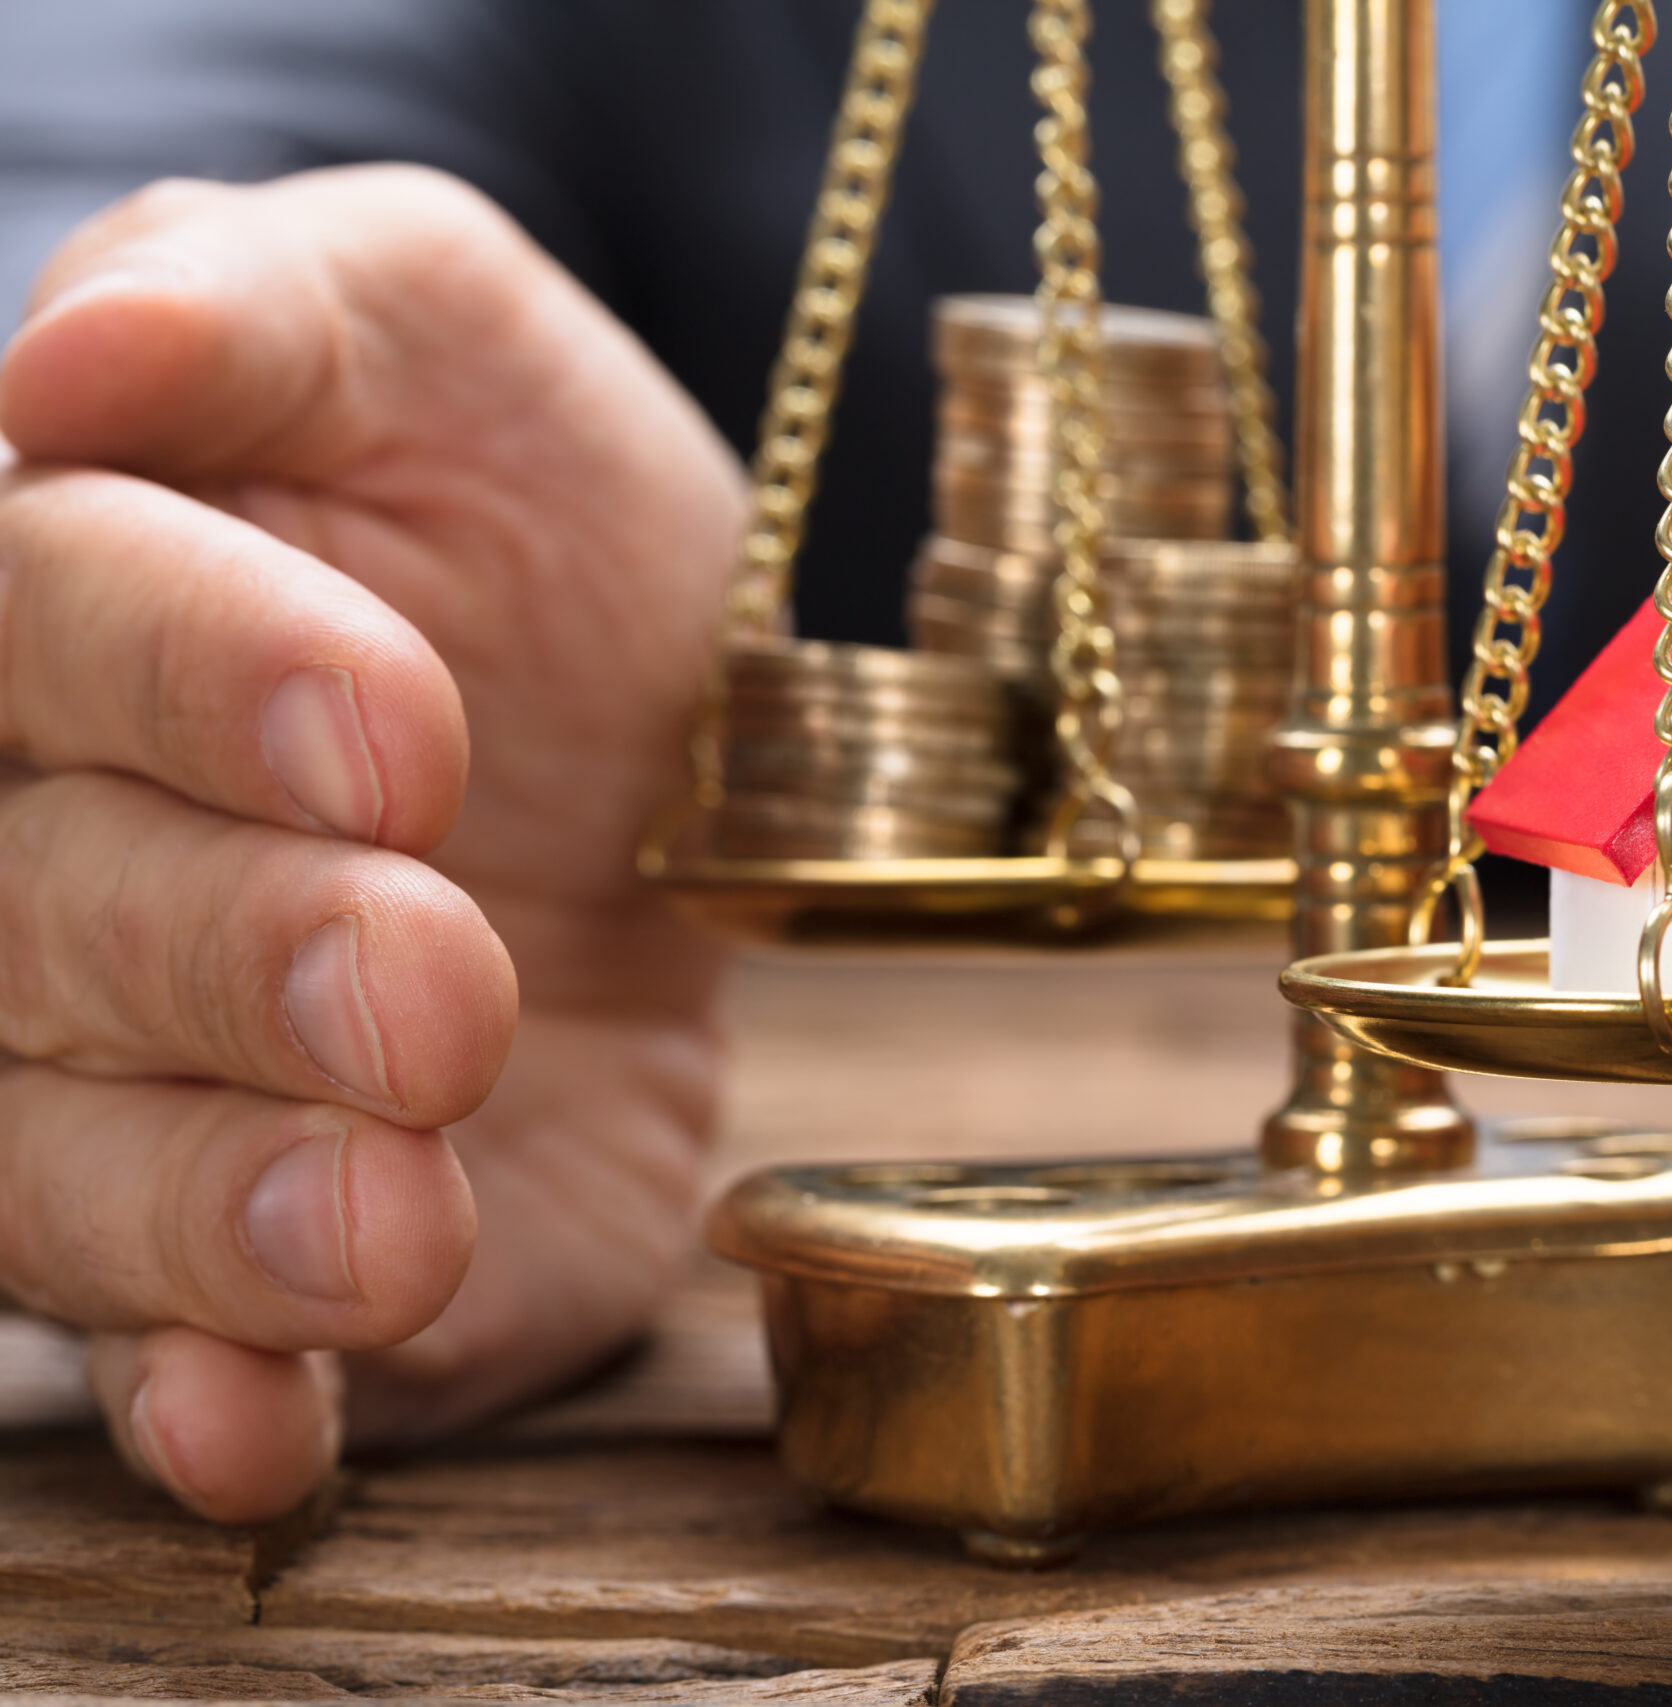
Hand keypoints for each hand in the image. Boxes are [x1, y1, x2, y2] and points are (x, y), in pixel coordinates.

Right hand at [0, 167, 740, 1521]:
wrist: (678, 744)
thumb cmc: (528, 516)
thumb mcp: (438, 330)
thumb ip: (265, 302)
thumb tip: (80, 350)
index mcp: (71, 600)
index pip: (34, 620)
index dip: (189, 676)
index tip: (404, 732)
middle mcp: (47, 857)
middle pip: (31, 920)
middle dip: (232, 959)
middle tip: (434, 982)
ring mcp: (129, 1079)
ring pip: (51, 1169)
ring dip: (208, 1212)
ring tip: (389, 1223)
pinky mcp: (257, 1256)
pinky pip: (165, 1361)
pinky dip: (208, 1400)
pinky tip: (266, 1422)